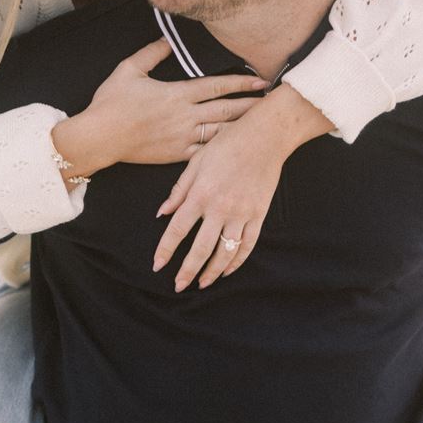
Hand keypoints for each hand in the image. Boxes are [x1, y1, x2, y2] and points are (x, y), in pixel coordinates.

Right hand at [59, 39, 266, 174]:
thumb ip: (151, 53)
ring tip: (262, 127)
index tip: (262, 80)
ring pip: (221, 133)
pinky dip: (222, 150)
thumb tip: (167, 40)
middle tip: (275, 104)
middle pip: (227, 110)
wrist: (99, 138)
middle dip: (252, 106)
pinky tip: (238, 149)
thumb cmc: (111, 103)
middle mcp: (185, 116)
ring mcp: (182, 138)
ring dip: (243, 129)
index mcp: (177, 94)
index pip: (217, 86)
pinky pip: (205, 153)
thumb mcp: (129, 69)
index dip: (242, 83)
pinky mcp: (176, 156)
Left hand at [152, 81, 331, 291]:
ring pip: (225, 252)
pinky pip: (247, 245)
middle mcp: (220, 208)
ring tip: (202, 283)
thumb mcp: (197, 161)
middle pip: (200, 248)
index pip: (177, 230)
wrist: (265, 136)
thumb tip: (161, 213)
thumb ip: (179, 190)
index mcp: (200, 194)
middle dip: (187, 271)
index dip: (165, 250)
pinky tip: (227, 270)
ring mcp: (241, 213)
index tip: (157, 265)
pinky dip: (236, 261)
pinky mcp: (258, 215)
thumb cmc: (228, 143)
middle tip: (179, 286)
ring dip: (212, 272)